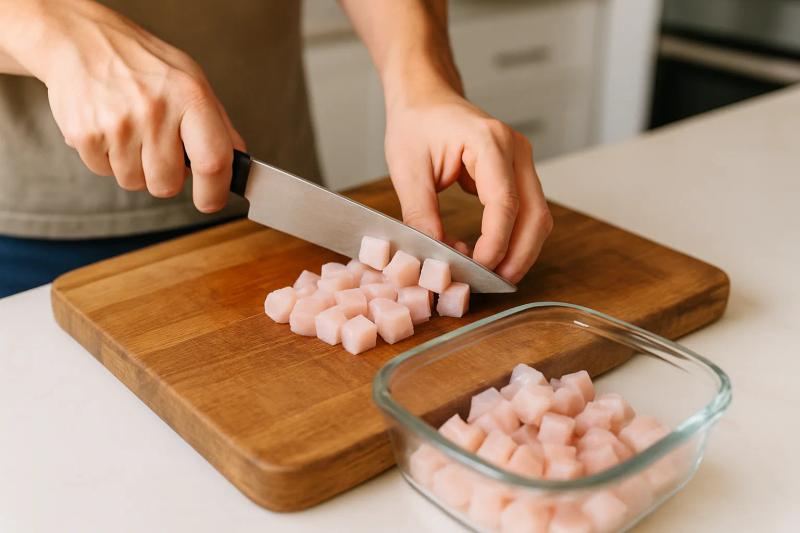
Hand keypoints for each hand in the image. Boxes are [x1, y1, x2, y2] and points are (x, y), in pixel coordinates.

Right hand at [13, 0, 243, 211]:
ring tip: (130, 131)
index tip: (211, 201)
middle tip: (158, 148)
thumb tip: (239, 161)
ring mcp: (117, 123)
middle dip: (165, 177)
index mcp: (189, 97)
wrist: (81, 39)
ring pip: (135, 183)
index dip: (214, 192)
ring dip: (134, 167)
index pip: (213, 161)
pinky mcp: (84, 134)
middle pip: (168, 184)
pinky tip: (108, 128)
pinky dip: (107, 158)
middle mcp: (154, 110)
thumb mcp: (191, 81)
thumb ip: (218, 125)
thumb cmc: (142, 63)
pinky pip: (104, 172)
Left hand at [384, 88, 552, 283]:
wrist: (425, 98)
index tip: (477, 268)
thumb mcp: (407, 169)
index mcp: (488, 141)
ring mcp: (521, 160)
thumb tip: (433, 257)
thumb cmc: (415, 124)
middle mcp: (515, 149)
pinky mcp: (517, 172)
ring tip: (492, 276)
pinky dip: (513, 237)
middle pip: (535, 214)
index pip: (504, 202)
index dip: (495, 242)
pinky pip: (527, 211)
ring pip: (537, 217)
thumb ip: (420, 213)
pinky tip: (490, 256)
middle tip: (493, 284)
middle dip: (518, 255)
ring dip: (520, 251)